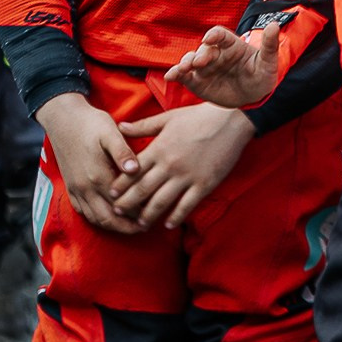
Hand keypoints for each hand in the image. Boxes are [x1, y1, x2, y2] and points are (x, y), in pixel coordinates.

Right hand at [37, 92, 142, 233]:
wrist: (62, 117)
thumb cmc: (90, 123)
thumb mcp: (109, 132)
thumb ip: (123, 152)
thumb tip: (136, 170)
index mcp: (98, 176)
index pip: (122, 204)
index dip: (138, 213)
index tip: (153, 214)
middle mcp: (86, 187)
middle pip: (109, 219)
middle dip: (127, 227)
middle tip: (145, 227)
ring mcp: (76, 189)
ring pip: (95, 219)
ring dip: (113, 226)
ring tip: (130, 226)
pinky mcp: (70, 187)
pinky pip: (83, 212)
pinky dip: (97, 219)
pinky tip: (108, 217)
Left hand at [111, 104, 253, 228]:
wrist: (230, 120)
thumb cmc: (197, 116)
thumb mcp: (167, 118)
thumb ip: (143, 126)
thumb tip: (121, 127)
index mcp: (159, 148)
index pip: (133, 170)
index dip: (120, 184)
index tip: (111, 194)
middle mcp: (170, 165)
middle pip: (143, 189)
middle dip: (128, 203)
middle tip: (117, 213)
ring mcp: (187, 177)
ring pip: (162, 201)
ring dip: (148, 214)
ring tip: (140, 224)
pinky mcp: (204, 185)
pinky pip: (187, 205)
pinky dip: (176, 217)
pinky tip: (168, 224)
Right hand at [165, 18, 281, 108]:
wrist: (253, 94)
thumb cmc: (261, 74)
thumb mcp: (269, 62)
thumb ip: (270, 45)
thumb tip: (276, 25)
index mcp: (231, 45)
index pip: (220, 35)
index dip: (214, 35)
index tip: (209, 38)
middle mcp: (215, 53)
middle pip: (204, 50)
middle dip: (200, 54)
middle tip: (198, 62)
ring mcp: (205, 67)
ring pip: (191, 61)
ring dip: (185, 63)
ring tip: (183, 69)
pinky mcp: (197, 81)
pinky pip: (184, 76)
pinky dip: (175, 74)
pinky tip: (169, 76)